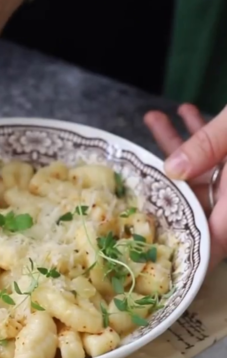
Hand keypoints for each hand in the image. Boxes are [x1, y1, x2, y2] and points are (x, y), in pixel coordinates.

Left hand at [144, 103, 226, 268]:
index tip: (153, 239)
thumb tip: (173, 170)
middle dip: (168, 178)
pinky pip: (221, 155)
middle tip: (138, 159)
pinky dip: (203, 137)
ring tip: (155, 116)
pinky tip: (185, 111)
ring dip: (182, 145)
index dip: (190, 246)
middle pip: (202, 199)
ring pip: (208, 171)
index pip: (218, 237)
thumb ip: (210, 146)